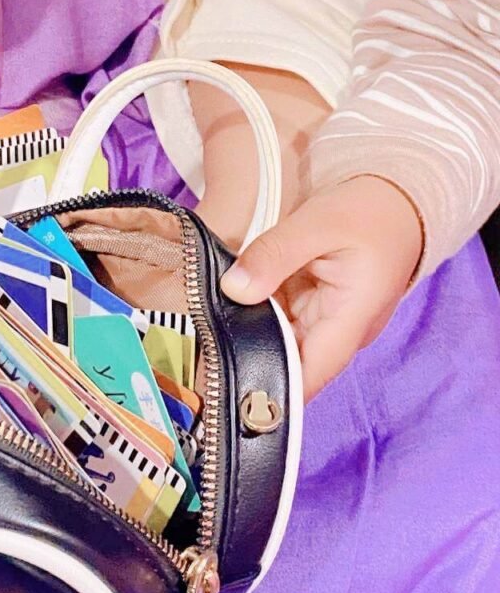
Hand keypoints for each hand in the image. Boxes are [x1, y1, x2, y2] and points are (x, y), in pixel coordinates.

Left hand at [220, 176, 423, 400]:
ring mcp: (325, 322)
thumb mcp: (317, 224)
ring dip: (245, 332)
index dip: (267, 389)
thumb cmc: (367, 213)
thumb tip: (233, 289)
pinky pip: (279, 318)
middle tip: (195, 352)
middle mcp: (339, 333)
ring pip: (279, 340)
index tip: (221, 388)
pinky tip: (220, 304)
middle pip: (288, 362)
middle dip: (245, 359)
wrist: (396, 203)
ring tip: (198, 329)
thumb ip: (274, 255)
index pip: (307, 376)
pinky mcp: (313, 307)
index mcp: (351, 322)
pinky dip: (254, 311)